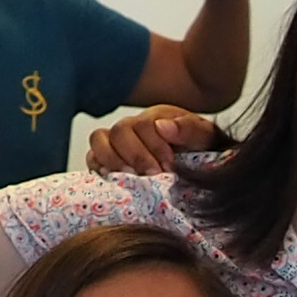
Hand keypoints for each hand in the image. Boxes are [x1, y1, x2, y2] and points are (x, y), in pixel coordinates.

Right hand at [86, 105, 217, 175]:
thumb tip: (162, 127)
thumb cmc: (201, 150)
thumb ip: (189, 128)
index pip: (142, 124)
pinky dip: (98, 167)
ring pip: (99, 141)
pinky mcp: (109, 160)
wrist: (201, 165)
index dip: (154, 145)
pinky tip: (113, 179)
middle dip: (136, 155)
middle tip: (153, 174)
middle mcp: (133, 127)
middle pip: (119, 131)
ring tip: (132, 177)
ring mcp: (118, 143)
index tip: (169, 165)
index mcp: (155, 117)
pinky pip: (92, 158)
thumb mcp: (204, 136)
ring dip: (113, 160)